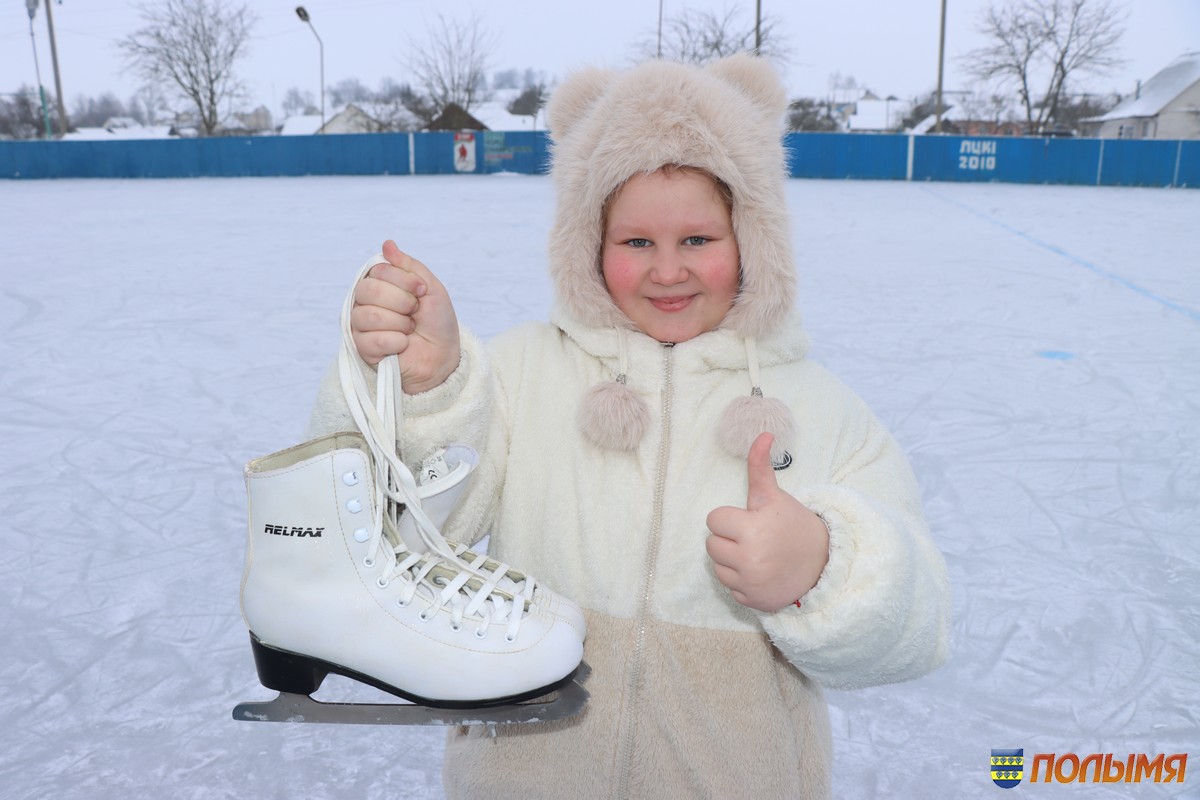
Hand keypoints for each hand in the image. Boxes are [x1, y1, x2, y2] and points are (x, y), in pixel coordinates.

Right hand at [351, 240, 460, 393]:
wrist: (443, 355)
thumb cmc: (437, 322)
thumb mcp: (431, 287)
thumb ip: (409, 266)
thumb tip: (387, 244)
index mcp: (380, 283)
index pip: (378, 270)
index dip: (404, 280)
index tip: (421, 291)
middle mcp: (365, 301)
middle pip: (369, 290)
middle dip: (401, 302)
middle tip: (414, 313)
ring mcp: (361, 325)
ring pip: (369, 315)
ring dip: (400, 323)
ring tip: (409, 329)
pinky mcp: (362, 348)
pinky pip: (373, 340)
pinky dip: (397, 342)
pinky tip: (403, 345)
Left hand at [705, 433, 829, 611]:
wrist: (824, 565)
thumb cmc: (795, 525)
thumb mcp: (776, 497)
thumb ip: (760, 468)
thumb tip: (763, 434)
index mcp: (752, 529)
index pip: (713, 520)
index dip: (730, 518)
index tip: (749, 520)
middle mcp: (749, 558)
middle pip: (711, 545)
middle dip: (729, 539)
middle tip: (753, 537)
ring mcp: (750, 583)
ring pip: (717, 567)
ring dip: (731, 561)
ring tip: (756, 554)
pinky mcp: (752, 602)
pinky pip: (730, 588)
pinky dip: (741, 582)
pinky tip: (760, 573)